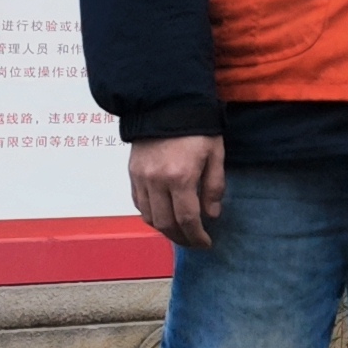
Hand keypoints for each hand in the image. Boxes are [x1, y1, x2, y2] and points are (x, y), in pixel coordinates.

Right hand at [128, 133, 225, 249]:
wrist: (166, 104)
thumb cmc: (197, 128)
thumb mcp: (215, 154)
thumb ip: (214, 186)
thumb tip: (211, 215)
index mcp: (180, 177)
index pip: (187, 219)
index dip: (197, 236)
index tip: (206, 243)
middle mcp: (156, 181)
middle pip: (165, 224)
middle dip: (181, 238)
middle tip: (194, 242)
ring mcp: (141, 178)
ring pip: (149, 217)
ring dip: (165, 229)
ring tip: (180, 231)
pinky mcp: (132, 173)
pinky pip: (138, 203)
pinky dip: (151, 215)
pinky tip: (164, 215)